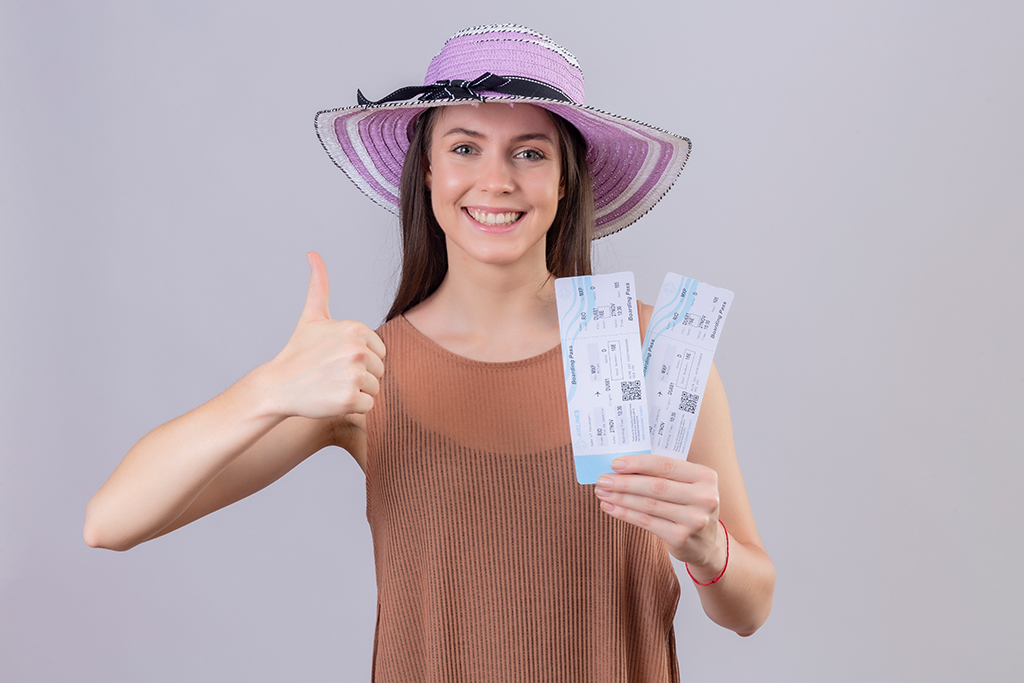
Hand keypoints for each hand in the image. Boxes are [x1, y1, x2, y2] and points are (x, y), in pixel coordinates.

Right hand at [264, 251, 385, 418]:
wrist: (277, 386)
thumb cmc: (298, 353)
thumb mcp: (312, 317)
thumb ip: (319, 285)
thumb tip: (313, 253)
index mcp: (356, 329)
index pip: (379, 351)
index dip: (360, 359)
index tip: (335, 359)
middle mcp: (358, 349)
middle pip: (379, 370)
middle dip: (359, 376)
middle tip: (332, 375)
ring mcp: (354, 374)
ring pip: (375, 389)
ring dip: (356, 392)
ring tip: (331, 386)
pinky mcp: (350, 398)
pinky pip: (368, 407)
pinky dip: (353, 408)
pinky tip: (332, 399)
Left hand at [595, 455, 726, 579]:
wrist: (707, 543)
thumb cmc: (689, 505)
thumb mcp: (687, 485)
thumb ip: (663, 474)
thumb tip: (621, 466)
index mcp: (705, 476)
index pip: (666, 465)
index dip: (638, 464)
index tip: (615, 464)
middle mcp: (704, 497)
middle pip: (655, 486)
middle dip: (624, 482)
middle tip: (602, 480)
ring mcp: (694, 519)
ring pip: (648, 505)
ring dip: (621, 498)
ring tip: (602, 493)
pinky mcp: (682, 538)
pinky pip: (646, 522)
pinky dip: (625, 514)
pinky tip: (610, 507)